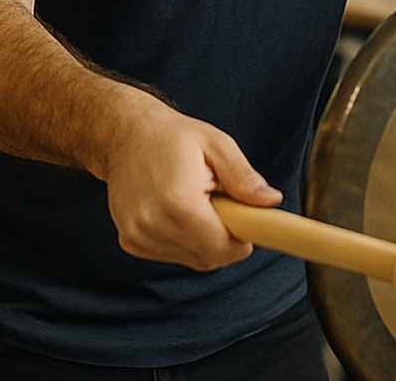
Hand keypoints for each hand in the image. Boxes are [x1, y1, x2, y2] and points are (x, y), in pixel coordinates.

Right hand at [102, 96, 281, 270]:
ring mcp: (137, 235)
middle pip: (209, 258)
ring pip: (192, 260)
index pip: (221, 249)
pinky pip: (173, 255)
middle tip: (221, 204)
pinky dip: (185, 240)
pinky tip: (177, 211)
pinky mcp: (131, 242)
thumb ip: (244, 178)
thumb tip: (270, 201)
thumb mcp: (217, 145)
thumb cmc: (173, 137)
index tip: (247, 222)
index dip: (242, 240)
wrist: (125, 136)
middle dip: (225, 238)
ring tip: (196, 203)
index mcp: (177, 201)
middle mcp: (152, 224)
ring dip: (204, 239)